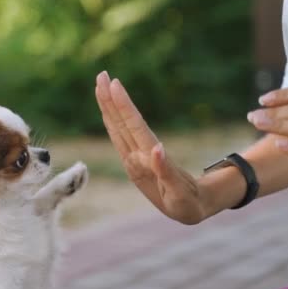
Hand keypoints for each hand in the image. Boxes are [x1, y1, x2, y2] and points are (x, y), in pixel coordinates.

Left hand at [95, 71, 207, 223]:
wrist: (187, 213)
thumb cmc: (186, 204)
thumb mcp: (179, 193)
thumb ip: (166, 171)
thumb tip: (157, 147)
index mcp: (145, 163)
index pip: (131, 127)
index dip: (122, 105)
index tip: (114, 84)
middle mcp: (135, 158)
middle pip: (119, 124)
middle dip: (109, 100)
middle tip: (101, 75)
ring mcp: (133, 159)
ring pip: (117, 127)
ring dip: (108, 106)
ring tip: (100, 85)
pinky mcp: (136, 160)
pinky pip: (121, 134)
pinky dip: (114, 118)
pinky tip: (109, 110)